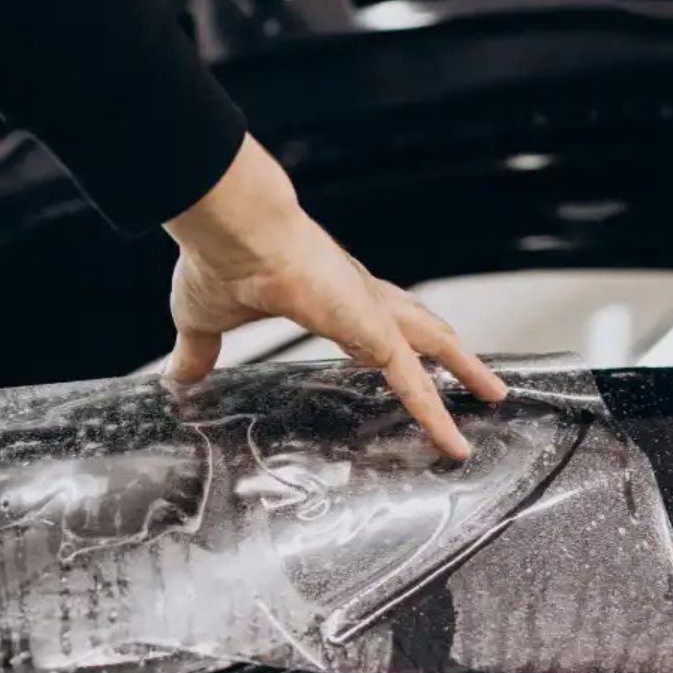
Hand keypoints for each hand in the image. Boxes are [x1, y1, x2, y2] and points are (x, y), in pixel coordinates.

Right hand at [163, 136, 506, 458]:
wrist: (234, 232)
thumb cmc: (220, 262)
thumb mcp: (204, 321)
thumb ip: (198, 352)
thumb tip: (178, 378)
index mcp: (323, 294)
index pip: (367, 319)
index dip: (384, 338)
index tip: (391, 354)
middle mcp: (357, 297)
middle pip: (416, 327)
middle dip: (446, 349)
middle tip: (473, 370)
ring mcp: (371, 311)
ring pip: (432, 346)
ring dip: (464, 369)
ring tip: (494, 393)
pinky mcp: (373, 330)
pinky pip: (415, 381)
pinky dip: (436, 411)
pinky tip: (453, 440)